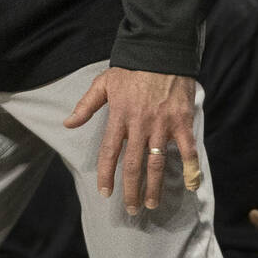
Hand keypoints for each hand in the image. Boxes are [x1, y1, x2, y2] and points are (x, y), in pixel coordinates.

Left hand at [64, 67, 199, 213]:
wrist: (162, 48)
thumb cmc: (132, 67)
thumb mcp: (104, 82)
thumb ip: (86, 105)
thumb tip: (67, 123)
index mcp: (119, 116)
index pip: (109, 152)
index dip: (106, 175)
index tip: (105, 193)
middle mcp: (140, 124)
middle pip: (133, 165)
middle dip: (131, 190)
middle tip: (132, 209)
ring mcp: (162, 124)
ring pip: (156, 163)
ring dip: (154, 187)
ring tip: (151, 204)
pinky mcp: (181, 120)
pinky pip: (187, 149)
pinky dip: (190, 168)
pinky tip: (189, 185)